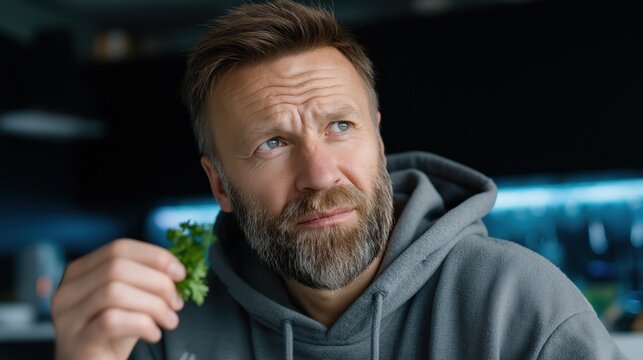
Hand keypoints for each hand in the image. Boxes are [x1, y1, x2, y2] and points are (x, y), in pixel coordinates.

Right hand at [51, 239, 185, 359]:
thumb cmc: (114, 335)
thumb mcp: (130, 300)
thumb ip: (145, 280)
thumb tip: (177, 269)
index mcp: (80, 272)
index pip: (119, 248)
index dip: (155, 256)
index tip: (180, 273)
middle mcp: (67, 290)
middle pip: (117, 267)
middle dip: (157, 282)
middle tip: (176, 302)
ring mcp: (68, 317)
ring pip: (114, 292)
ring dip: (153, 305)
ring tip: (169, 320)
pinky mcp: (76, 342)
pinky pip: (112, 321)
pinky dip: (142, 324)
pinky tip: (153, 334)